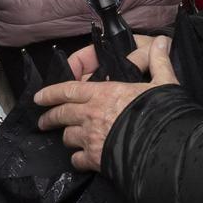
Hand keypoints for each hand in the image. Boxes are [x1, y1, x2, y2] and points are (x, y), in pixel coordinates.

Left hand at [35, 36, 176, 171]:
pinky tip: (82, 159)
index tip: (39, 97)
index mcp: (103, 93)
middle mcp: (91, 115)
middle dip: (50, 117)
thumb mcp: (164, 83)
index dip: (51, 92)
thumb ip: (158, 62)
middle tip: (43, 121)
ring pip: (67, 137)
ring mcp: (90, 138)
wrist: (163, 147)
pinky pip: (77, 160)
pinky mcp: (94, 159)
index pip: (69, 89)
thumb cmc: (161, 114)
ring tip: (69, 139)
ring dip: (68, 137)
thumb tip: (162, 42)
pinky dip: (78, 159)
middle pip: (62, 114)